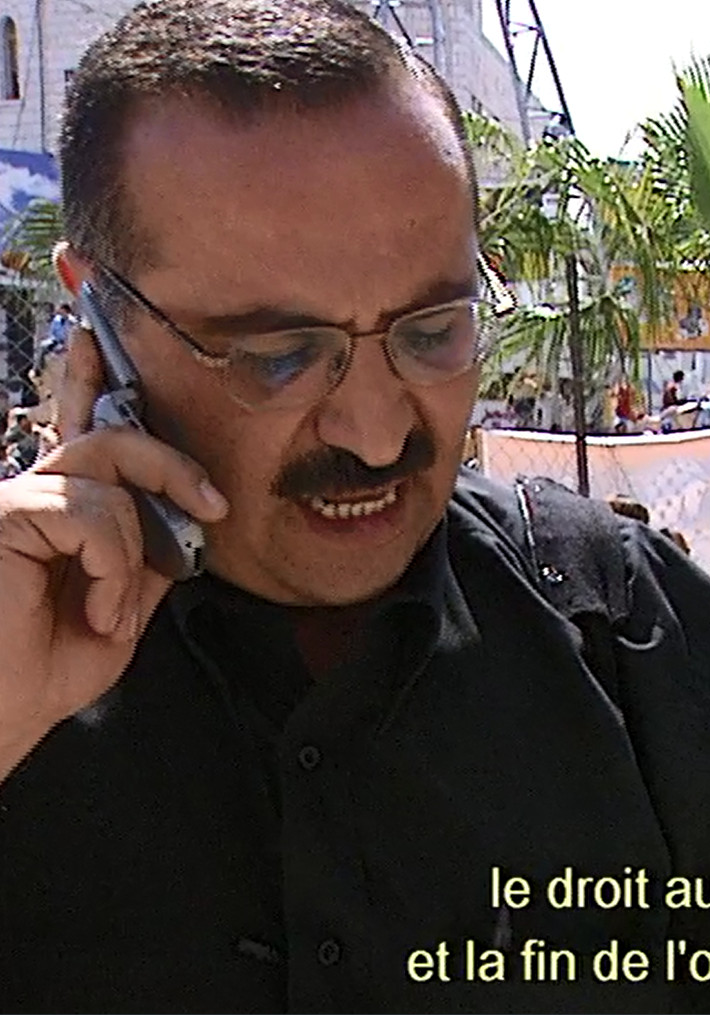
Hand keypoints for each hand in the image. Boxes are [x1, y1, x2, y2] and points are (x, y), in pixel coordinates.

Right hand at [0, 326, 227, 779]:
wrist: (2, 716)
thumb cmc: (47, 669)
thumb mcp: (122, 607)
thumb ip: (148, 555)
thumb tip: (188, 519)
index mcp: (60, 512)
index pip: (83, 431)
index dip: (91, 380)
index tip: (103, 343)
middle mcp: (34, 494)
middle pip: (113, 437)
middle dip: (172, 463)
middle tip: (213, 505)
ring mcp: (15, 501)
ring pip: (111, 476)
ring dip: (135, 554)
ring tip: (112, 612)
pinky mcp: (6, 514)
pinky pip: (93, 513)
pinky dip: (112, 566)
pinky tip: (95, 610)